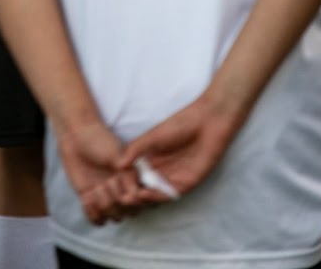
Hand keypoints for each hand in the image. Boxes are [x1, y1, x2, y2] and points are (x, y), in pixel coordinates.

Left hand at [55, 115, 165, 225]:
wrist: (77, 136)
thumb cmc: (100, 140)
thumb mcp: (117, 155)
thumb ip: (128, 174)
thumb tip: (136, 195)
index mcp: (131, 180)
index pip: (140, 202)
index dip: (133, 201)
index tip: (123, 192)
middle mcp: (121, 191)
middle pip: (127, 213)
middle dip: (117, 202)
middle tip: (108, 182)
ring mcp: (106, 196)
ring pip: (113, 217)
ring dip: (104, 206)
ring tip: (95, 188)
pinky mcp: (91, 199)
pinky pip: (96, 219)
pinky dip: (92, 214)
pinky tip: (87, 199)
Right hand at [120, 90, 240, 199]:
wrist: (207, 123)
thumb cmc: (179, 124)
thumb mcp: (153, 136)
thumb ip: (136, 150)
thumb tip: (118, 164)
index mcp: (152, 159)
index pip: (135, 174)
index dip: (125, 180)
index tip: (113, 184)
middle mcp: (161, 171)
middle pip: (144, 186)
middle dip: (133, 192)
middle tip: (122, 196)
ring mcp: (174, 178)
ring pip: (156, 193)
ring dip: (144, 197)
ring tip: (132, 197)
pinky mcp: (187, 183)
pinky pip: (171, 193)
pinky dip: (159, 196)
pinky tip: (148, 195)